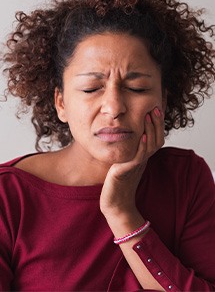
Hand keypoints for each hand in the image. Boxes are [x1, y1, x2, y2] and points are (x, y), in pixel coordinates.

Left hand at [100, 107, 163, 221]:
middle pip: (156, 140)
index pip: (155, 139)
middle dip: (156, 124)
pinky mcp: (126, 172)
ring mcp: (136, 166)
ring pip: (149, 146)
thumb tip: (128, 137)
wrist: (115, 204)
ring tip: (148, 116)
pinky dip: (141, 147)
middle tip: (155, 108)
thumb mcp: (125, 163)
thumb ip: (129, 151)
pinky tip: (141, 136)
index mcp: (143, 158)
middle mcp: (142, 161)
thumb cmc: (117, 184)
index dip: (157, 125)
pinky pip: (138, 158)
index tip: (155, 109)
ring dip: (150, 130)